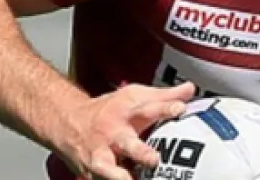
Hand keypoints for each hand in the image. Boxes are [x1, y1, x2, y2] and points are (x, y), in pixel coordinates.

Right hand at [55, 81, 195, 179]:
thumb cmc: (110, 110)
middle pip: (126, 142)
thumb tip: (190, 89)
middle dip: (140, 152)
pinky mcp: (91, 171)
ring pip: (106, 167)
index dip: (165, 108)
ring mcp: (100, 154)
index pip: (148, 108)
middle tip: (155, 160)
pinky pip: (100, 179)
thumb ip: (164, 97)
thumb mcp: (135, 97)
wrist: (69, 122)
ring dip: (117, 176)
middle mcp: (112, 133)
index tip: (181, 108)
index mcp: (126, 111)